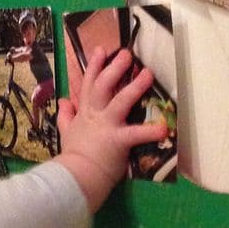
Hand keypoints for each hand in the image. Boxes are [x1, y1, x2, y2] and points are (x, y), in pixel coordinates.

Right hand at [55, 47, 168, 212]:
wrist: (74, 177)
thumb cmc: (74, 157)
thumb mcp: (66, 132)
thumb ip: (65, 115)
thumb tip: (63, 100)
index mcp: (85, 112)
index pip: (89, 84)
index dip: (95, 66)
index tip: (102, 50)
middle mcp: (96, 115)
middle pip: (103, 86)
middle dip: (114, 68)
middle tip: (127, 54)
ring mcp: (106, 126)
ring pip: (120, 101)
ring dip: (134, 87)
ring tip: (148, 73)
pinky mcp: (117, 140)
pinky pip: (135, 134)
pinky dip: (150, 131)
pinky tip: (164, 127)